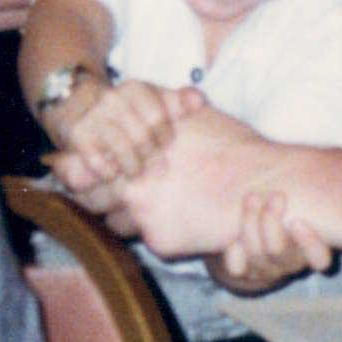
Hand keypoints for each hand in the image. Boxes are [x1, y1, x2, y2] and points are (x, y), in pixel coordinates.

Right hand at [50, 76, 176, 186]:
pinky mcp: (78, 135)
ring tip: (136, 172)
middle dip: (151, 157)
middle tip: (155, 166)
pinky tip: (114, 171)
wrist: (79, 107)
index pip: (158, 117)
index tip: (164, 144)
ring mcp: (93, 117)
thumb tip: (200, 100)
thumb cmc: (128, 110)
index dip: (165, 137)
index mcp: (134, 88)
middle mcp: (112, 98)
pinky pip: (100, 163)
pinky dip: (109, 173)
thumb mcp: (153, 100)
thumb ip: (178, 102)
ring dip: (133, 168)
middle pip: (142, 137)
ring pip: (123, 152)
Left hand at [89, 90, 272, 260]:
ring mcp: (144, 216)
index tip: (80, 170)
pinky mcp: (161, 242)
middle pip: (90, 199)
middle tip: (115, 191)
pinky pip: (145, 238)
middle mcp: (131, 185)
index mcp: (133, 152)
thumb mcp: (188, 115)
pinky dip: (159, 230)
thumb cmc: (230, 145)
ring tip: (155, 205)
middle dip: (97, 196)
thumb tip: (117, 99)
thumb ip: (152, 110)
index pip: (80, 169)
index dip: (77, 171)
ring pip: (115, 223)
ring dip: (128, 216)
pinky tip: (181, 218)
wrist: (264, 184)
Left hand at [210, 189, 336, 294]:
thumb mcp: (295, 194)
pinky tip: (231, 237)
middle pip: (281, 254)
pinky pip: (237, 269)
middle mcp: (288, 263)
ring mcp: (264, 270)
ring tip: (251, 199)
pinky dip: (234, 253)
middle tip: (271, 196)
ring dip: (251, 226)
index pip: (320, 260)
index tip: (297, 221)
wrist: (247, 229)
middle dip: (272, 223)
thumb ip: (306, 180)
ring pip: (259, 257)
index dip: (311, 246)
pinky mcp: (242, 272)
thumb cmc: (278, 203)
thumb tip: (314, 153)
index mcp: (307, 248)